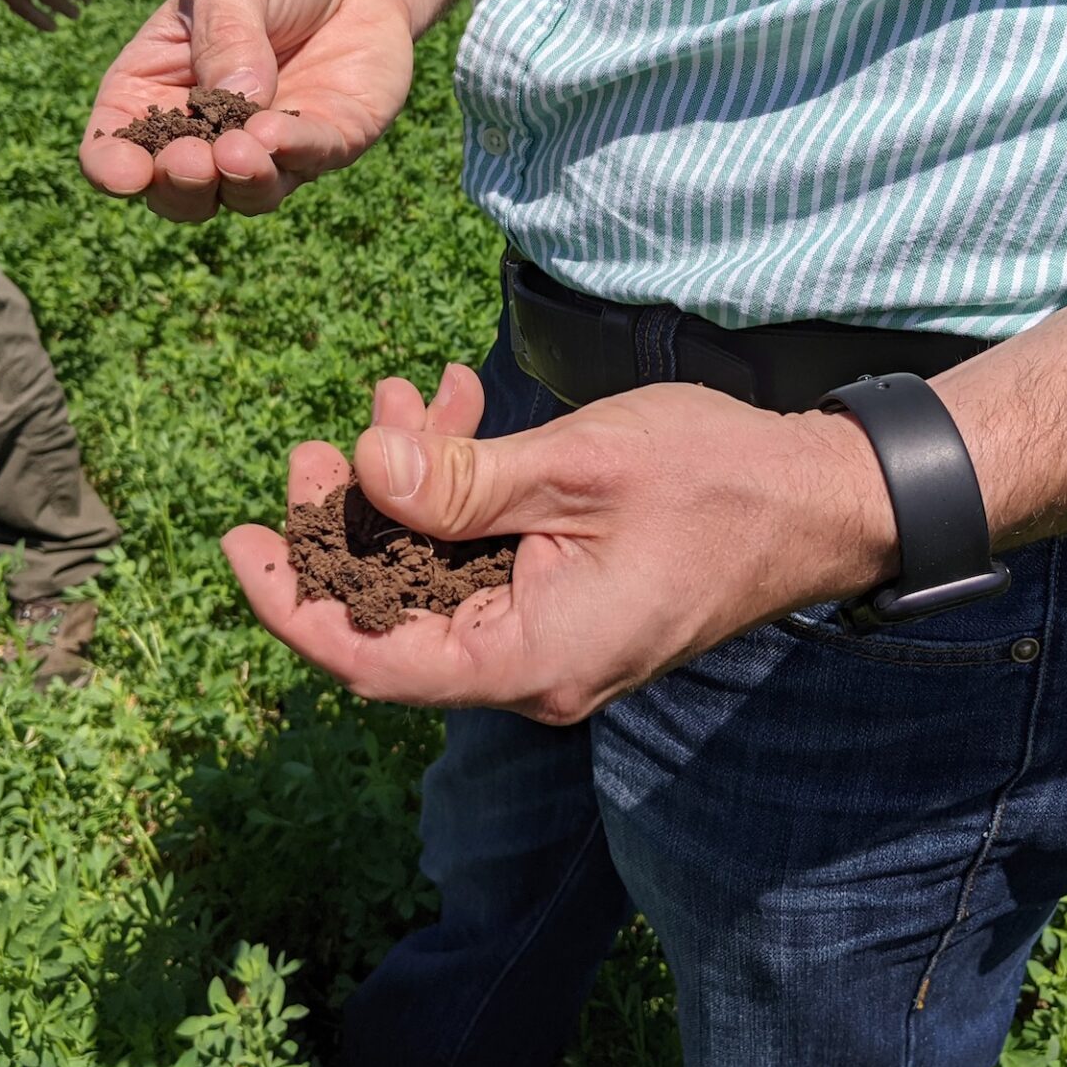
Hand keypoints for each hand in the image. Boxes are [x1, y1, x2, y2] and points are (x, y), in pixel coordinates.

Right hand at [81, 0, 414, 222]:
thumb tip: (233, 96)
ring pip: (244, 194)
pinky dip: (293, 154)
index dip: (114, 169)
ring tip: (237, 153)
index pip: (115, 149)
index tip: (127, 173)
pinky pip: (307, 163)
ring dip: (239, 182)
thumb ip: (222, 29)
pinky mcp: (325, 147)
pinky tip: (278, 134)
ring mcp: (266, 150)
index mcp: (153, 92)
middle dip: (181, 186)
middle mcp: (205, 134)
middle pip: (179, 192)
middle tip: (191, 159)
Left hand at [222, 372, 899, 724]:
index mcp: (534, 656)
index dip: (295, 605)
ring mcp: (554, 644)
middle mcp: (535, 670)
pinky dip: (460, 497)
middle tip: (327, 438)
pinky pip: (484, 564)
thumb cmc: (718, 480)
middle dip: (351, 519)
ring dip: (412, 489)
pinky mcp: (569, 608)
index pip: (373, 661)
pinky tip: (458, 416)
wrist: (823, 500)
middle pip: (395, 616)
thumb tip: (360, 469)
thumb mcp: (578, 466)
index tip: (244, 542)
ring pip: (438, 577)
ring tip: (410, 396)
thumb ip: (461, 480)